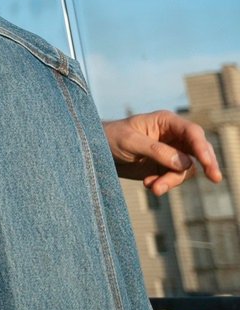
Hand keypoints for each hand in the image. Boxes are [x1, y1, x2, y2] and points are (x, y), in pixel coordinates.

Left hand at [105, 110, 222, 196]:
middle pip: (198, 150)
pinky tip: (149, 185)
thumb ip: (155, 150)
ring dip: (173, 180)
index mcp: (166, 121)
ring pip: (186, 169)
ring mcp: (171, 152)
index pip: (192, 132)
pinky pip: (174, 178)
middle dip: (205, 164)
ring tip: (153, 187)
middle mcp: (173, 136)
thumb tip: (184, 162)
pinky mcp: (164, 167)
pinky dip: (165, 184)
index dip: (203, 148)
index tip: (208, 164)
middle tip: (214, 178)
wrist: (95, 152)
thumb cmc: (110, 138)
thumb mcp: (129, 142)